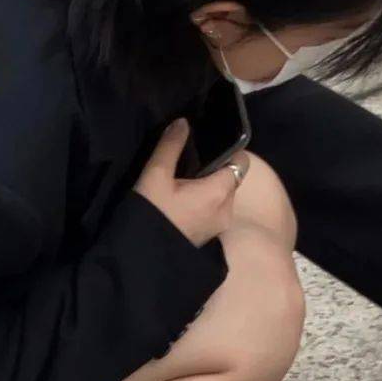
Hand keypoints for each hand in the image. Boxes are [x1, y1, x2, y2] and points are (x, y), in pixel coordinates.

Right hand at [134, 119, 247, 246]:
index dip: (229, 151)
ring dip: (208, 186)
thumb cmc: (151, 213)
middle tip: (189, 162)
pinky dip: (204, 201)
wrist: (140, 257)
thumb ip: (170, 146)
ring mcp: (220, 225)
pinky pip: (215, 209)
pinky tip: (182, 199)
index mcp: (220, 191)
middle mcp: (227, 209)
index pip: (241, 162)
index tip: (208, 146)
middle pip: (231, 178)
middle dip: (214, 169)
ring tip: (182, 181)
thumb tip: (183, 123)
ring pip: (222, 195)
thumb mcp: (155, 176)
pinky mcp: (210, 235)